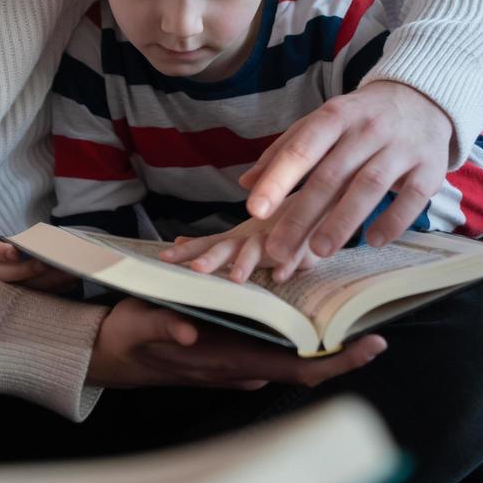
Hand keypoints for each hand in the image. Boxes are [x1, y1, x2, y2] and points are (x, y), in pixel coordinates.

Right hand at [0, 175, 77, 291]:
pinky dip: (48, 287)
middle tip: (49, 262)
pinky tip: (69, 280)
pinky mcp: (6, 288)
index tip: (15, 251)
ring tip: (68, 272)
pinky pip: (27, 290)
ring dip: (43, 281)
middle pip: (3, 273)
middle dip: (26, 270)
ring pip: (18, 286)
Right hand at [85, 298, 386, 388]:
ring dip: (323, 340)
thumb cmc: (129, 338)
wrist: (113, 354)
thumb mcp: (140, 325)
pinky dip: (299, 329)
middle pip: (307, 367)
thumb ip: (165, 325)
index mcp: (228, 361)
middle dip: (344, 351)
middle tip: (378, 324)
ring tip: (353, 311)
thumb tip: (190, 330)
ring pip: (294, 356)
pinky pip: (277, 344)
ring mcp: (240, 361)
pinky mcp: (235, 349)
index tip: (371, 345)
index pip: (295, 371)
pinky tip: (313, 306)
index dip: (337, 363)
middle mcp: (242, 366)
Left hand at [157, 217, 318, 283]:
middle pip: (230, 248)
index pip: (209, 244)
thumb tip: (178, 241)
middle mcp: (255, 237)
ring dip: (246, 263)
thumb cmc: (275, 225)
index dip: (188, 252)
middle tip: (197, 269)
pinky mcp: (303, 247)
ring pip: (260, 250)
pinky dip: (288, 265)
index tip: (164, 258)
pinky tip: (280, 276)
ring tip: (235, 278)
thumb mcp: (241, 236)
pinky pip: (296, 256)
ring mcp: (278, 240)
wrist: (318, 204)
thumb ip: (213, 242)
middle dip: (212, 259)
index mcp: (239, 237)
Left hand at [240, 81, 452, 260]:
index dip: (277, 179)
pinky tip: (373, 241)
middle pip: (331, 175)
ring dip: (343, 221)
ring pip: (369, 186)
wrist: (421, 98)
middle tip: (278, 248)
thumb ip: (284, 151)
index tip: (254, 210)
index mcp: (336, 116)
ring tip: (319, 251)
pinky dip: (393, 221)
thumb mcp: (322, 123)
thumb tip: (246, 184)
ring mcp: (402, 147)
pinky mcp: (430, 167)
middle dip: (302, 215)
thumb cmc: (360, 118)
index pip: (302, 148)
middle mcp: (368, 129)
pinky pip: (412, 198)